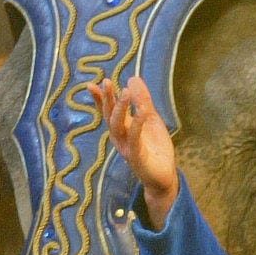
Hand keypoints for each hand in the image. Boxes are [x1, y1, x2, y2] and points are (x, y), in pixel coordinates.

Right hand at [89, 75, 178, 225]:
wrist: (164, 176)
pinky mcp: (136, 156)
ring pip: (118, 126)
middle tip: (106, 81)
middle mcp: (119, 137)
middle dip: (107, 99)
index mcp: (121, 127)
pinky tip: (142, 111)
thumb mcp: (150, 119)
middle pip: (109, 115)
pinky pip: (135, 138)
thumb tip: (133, 78)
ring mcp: (125, 147)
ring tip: (125, 91)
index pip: (108, 110)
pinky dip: (137, 123)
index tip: (91, 84)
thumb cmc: (154, 148)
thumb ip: (142, 100)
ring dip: (120, 108)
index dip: (99, 98)